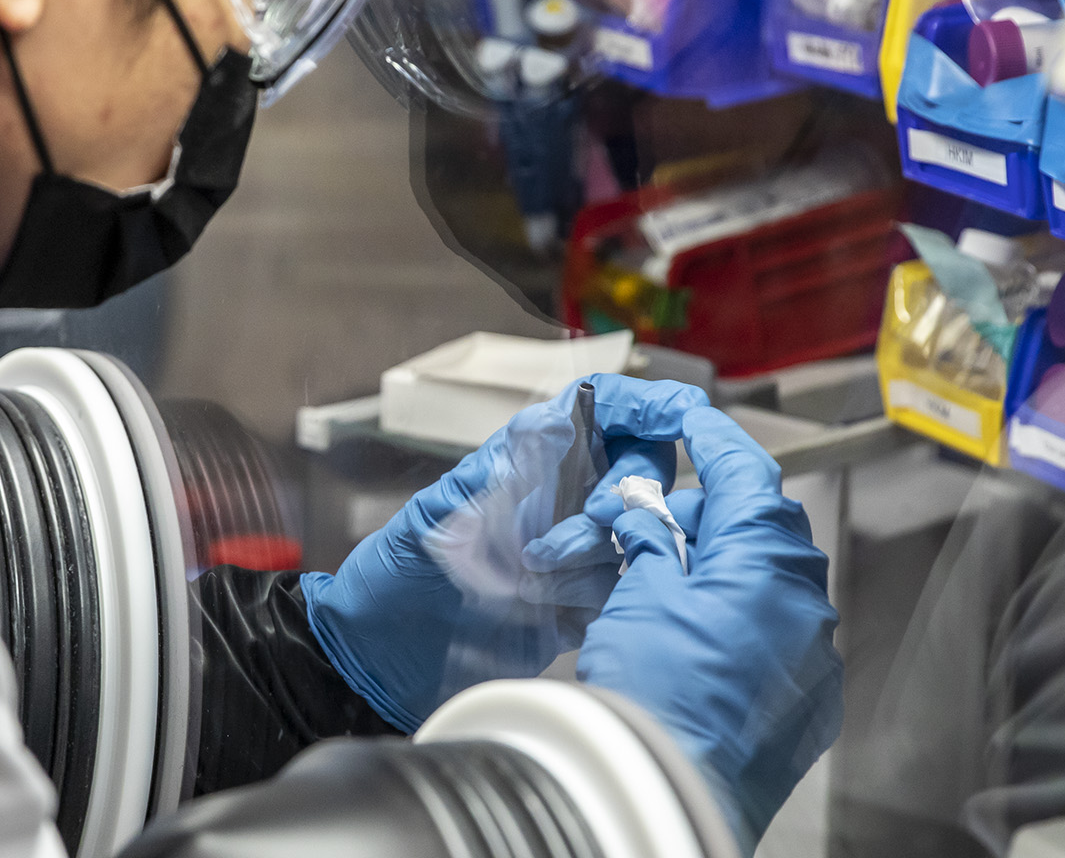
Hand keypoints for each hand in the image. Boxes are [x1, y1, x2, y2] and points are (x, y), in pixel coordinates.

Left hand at [302, 374, 710, 731]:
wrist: (379, 662)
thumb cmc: (392, 581)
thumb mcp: (434, 518)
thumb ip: (495, 473)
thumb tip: (553, 419)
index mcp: (525, 460)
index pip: (603, 408)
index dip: (649, 403)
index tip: (686, 412)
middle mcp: (556, 498)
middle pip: (638, 468)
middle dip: (626, 493)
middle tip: (583, 526)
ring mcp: (572, 551)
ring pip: (636, 534)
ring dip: (597, 559)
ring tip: (535, 583)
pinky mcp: (577, 604)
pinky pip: (624, 591)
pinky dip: (599, 601)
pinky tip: (556, 614)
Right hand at [576, 404, 841, 850]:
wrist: (673, 795)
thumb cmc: (656, 700)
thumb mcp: (637, 598)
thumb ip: (649, 547)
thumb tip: (645, 524)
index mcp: (769, 560)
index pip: (745, 471)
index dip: (710, 439)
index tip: (689, 419)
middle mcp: (806, 602)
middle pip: (753, 530)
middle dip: (694, 522)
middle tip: (637, 532)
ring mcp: (812, 655)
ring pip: (761, 585)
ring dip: (709, 576)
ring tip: (648, 594)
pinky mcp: (806, 701)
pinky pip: (770, 638)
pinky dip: (729, 625)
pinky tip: (681, 642)